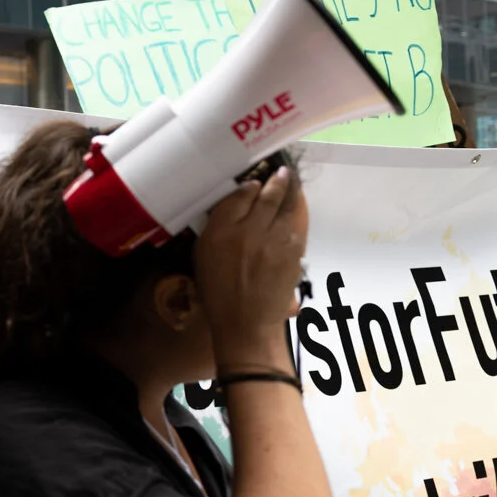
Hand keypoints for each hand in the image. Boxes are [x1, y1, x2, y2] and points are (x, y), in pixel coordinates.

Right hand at [194, 168, 307, 367]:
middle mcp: (246, 231)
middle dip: (277, 181)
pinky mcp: (292, 253)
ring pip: (285, 209)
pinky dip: (292, 224)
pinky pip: (294, 230)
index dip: (249, 187)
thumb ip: (217, 229)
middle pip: (266, 195)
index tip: (255, 184)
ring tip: (291, 186)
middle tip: (283, 173)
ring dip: (290, 196)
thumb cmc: (219, 293)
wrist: (245, 323)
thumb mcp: (203, 258)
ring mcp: (272, 241)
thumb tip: (236, 205)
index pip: (238, 196)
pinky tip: (290, 222)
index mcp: (219, 232)